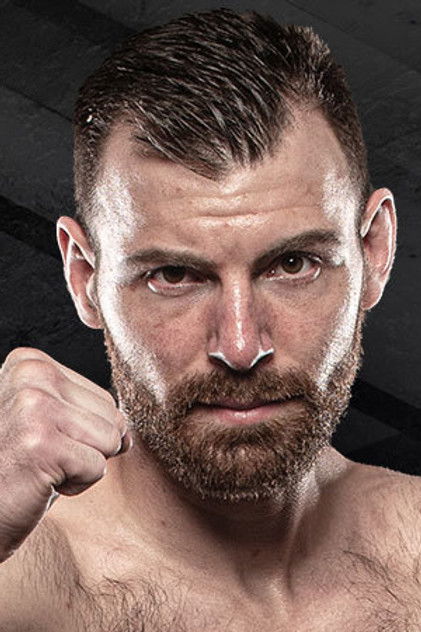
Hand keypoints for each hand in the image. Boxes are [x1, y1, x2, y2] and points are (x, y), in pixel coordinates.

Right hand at [0, 347, 129, 561]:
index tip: (39, 439)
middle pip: (112, 416)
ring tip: (40, 466)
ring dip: (81, 466)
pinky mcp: (42, 443)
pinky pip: (98, 468)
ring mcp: (35, 406)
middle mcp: (32, 375)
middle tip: (40, 456)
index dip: (82, 432)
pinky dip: (75, 485)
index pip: (104, 398)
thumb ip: (89, 414)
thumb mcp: (51, 424)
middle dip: (86, 448)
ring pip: (110, 440)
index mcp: (31, 362)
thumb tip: (128, 434)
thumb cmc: (16, 467)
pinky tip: (39, 481)